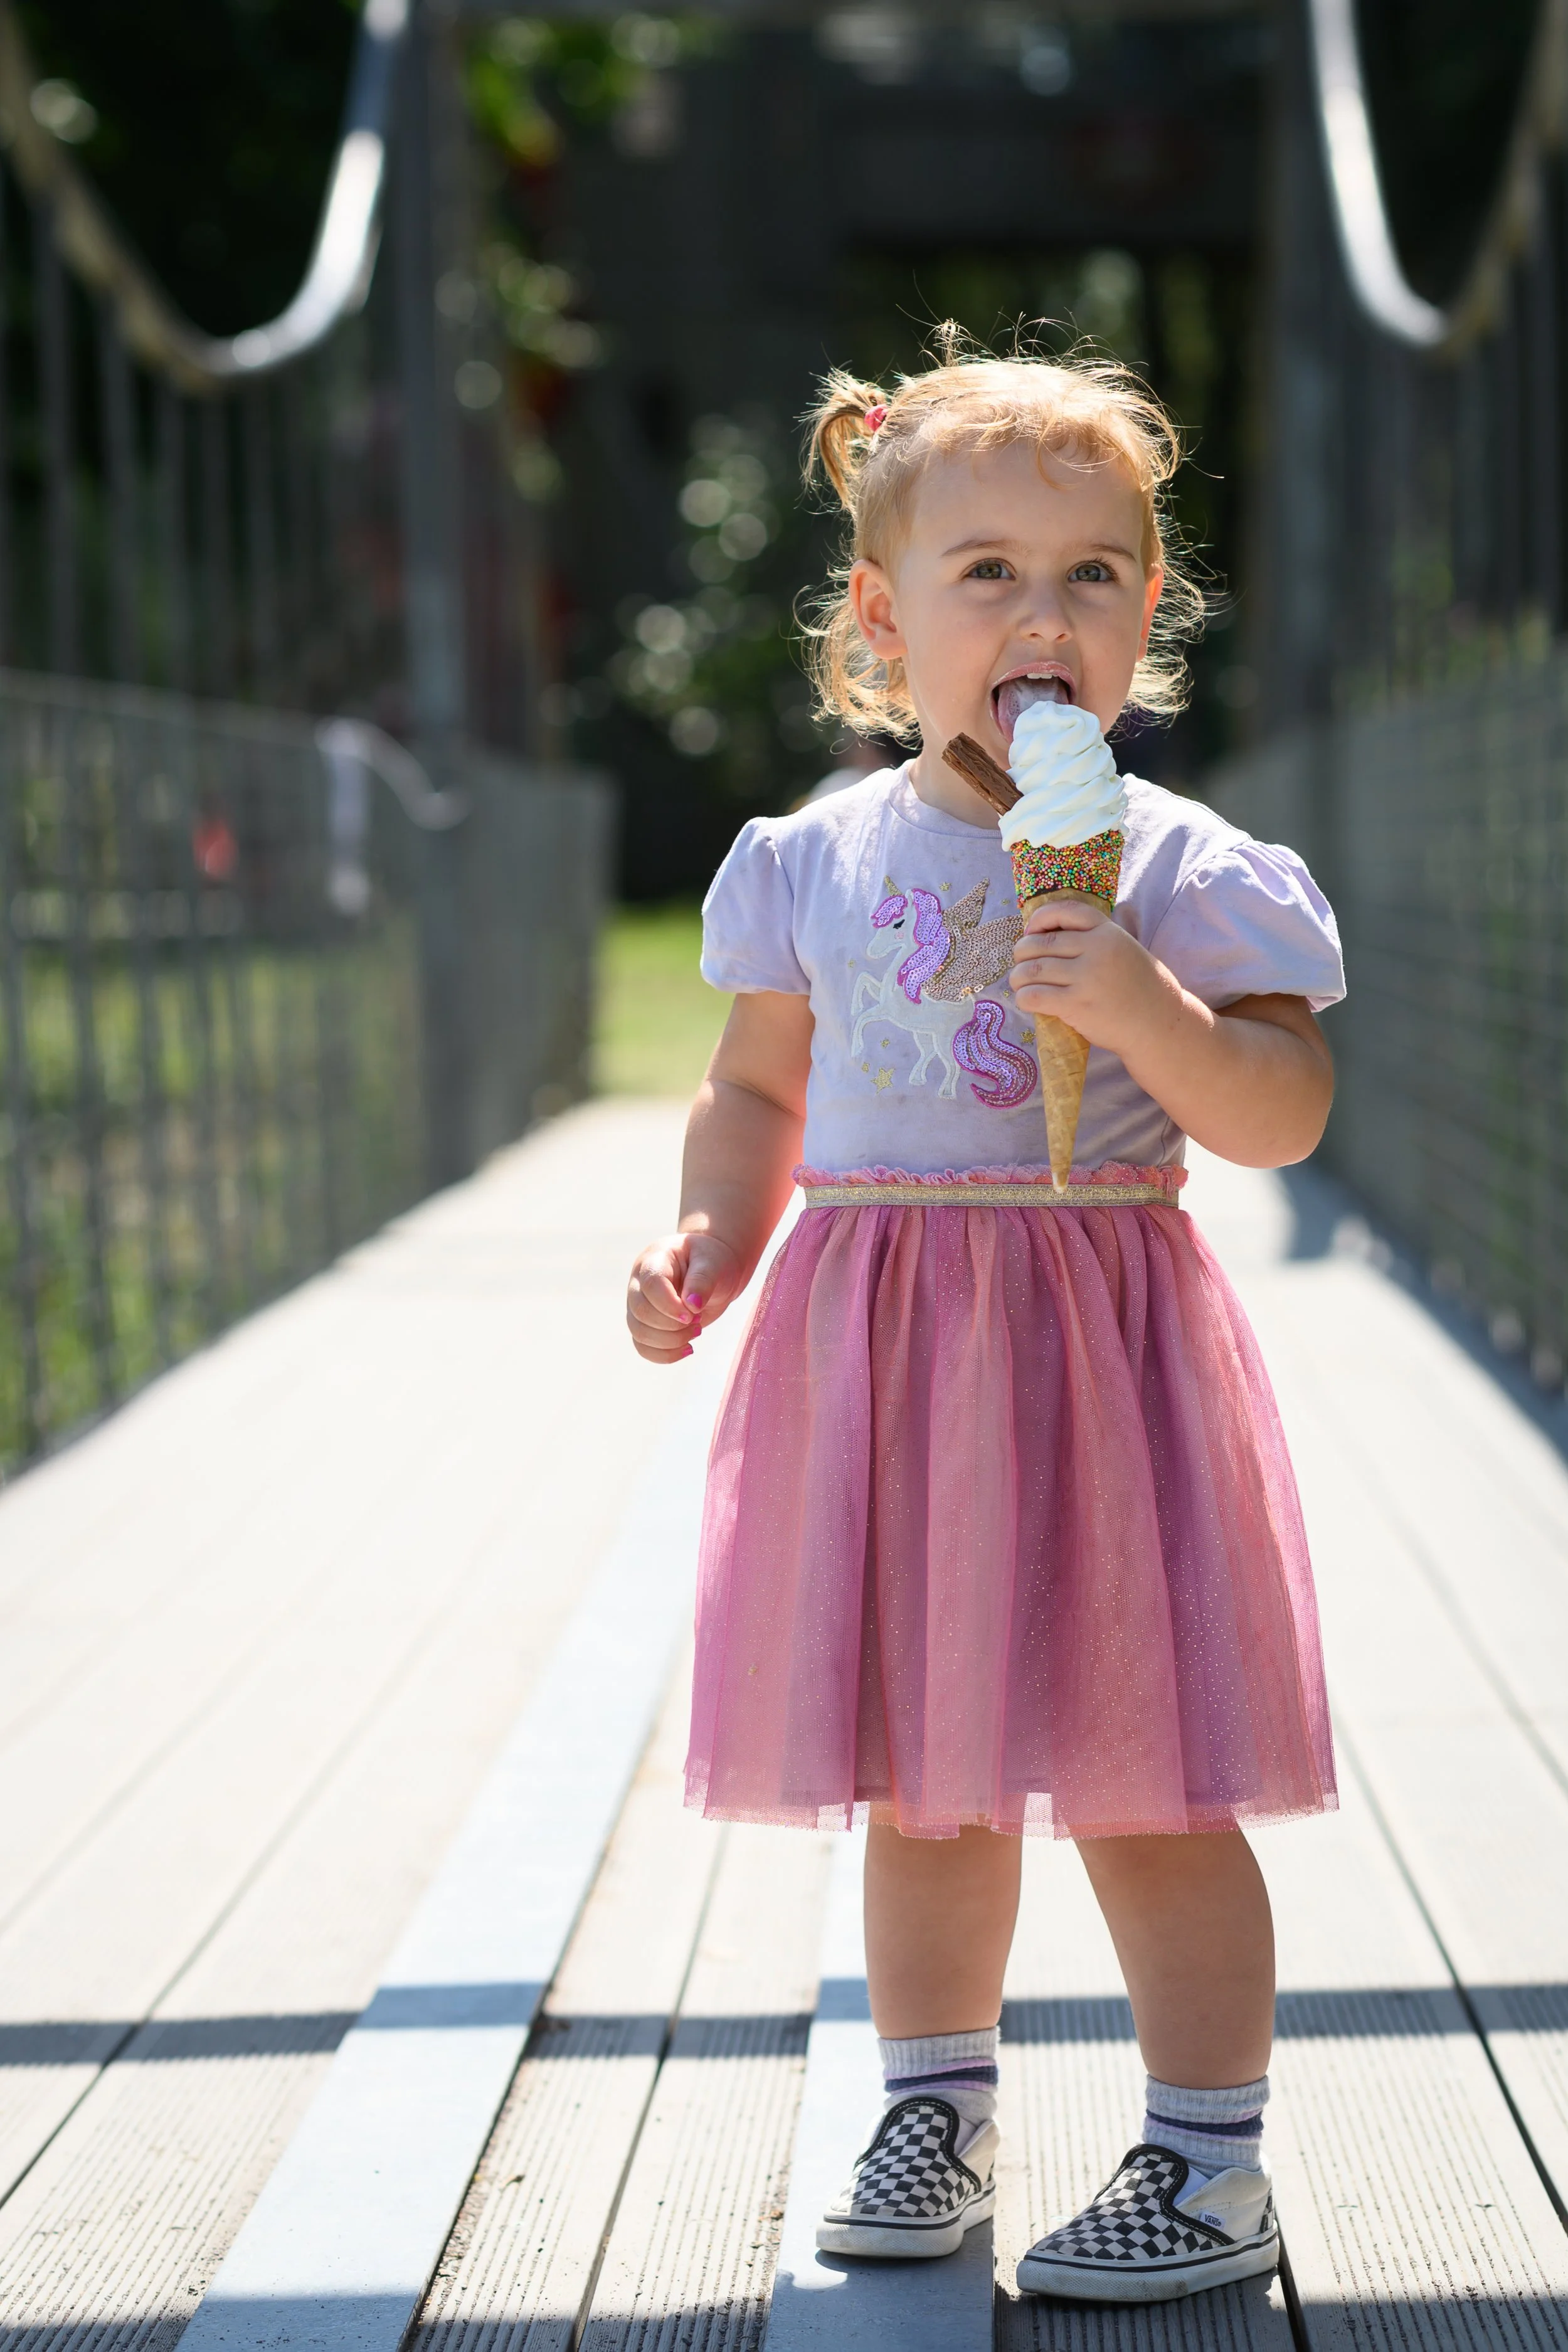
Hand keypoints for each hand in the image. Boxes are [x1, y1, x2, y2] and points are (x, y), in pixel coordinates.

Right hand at [626, 1231, 744, 1363]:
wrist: (715, 1271)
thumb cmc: (713, 1261)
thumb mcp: (713, 1263)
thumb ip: (702, 1281)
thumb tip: (692, 1305)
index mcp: (654, 1260)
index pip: (650, 1285)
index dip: (669, 1305)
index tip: (694, 1314)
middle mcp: (640, 1283)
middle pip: (641, 1312)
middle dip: (672, 1326)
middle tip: (698, 1321)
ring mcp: (640, 1304)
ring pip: (639, 1333)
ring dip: (670, 1341)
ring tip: (697, 1331)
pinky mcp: (647, 1324)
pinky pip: (643, 1347)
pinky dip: (665, 1354)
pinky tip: (688, 1348)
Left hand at [1008, 900, 1173, 1052]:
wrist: (1158, 1023)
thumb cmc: (1139, 987)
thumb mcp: (1124, 948)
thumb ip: (1095, 939)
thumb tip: (1048, 934)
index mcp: (1107, 931)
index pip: (1064, 911)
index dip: (1039, 919)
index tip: (1031, 932)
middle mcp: (1096, 949)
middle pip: (1039, 943)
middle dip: (1021, 953)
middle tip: (1021, 964)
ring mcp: (1086, 977)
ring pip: (1032, 970)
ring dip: (1017, 977)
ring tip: (1019, 983)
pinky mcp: (1077, 1004)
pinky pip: (1035, 995)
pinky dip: (1023, 997)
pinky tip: (1027, 1000)